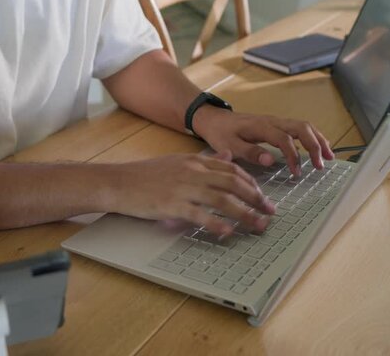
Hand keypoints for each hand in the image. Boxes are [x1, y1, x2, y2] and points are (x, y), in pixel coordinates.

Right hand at [111, 152, 275, 234]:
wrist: (119, 182)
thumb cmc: (146, 174)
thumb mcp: (178, 161)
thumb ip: (204, 160)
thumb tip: (227, 156)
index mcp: (196, 161)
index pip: (232, 170)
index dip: (252, 184)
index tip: (262, 196)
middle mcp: (194, 172)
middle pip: (234, 184)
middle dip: (256, 199)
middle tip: (270, 212)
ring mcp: (184, 189)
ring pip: (223, 200)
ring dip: (245, 214)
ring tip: (258, 226)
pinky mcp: (173, 205)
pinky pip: (201, 216)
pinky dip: (217, 225)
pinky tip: (228, 233)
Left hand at [193, 107, 334, 175]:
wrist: (213, 119)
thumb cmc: (220, 133)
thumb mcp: (229, 145)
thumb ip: (249, 153)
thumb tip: (271, 160)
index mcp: (261, 127)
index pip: (285, 139)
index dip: (294, 156)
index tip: (296, 173)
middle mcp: (272, 121)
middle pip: (302, 128)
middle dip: (315, 145)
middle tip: (321, 165)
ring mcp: (276, 121)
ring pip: (304, 126)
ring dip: (318, 140)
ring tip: (328, 157)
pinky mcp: (276, 125)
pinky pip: (299, 128)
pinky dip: (312, 137)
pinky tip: (318, 149)